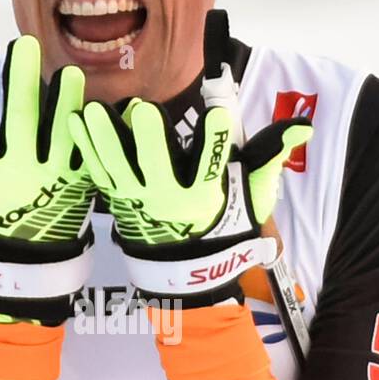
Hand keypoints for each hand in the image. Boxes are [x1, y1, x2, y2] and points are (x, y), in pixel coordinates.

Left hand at [68, 96, 311, 306]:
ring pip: (119, 168)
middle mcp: (170, 200)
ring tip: (93, 110)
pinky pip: (99, 173)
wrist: (186, 269)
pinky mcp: (119, 200)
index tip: (219, 116)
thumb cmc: (223, 223)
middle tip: (145, 111)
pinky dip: (86, 149)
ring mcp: (140, 201)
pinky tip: (76, 122)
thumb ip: (270, 157)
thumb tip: (302, 128)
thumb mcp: (252, 195)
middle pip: (158, 169)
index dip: (217, 143)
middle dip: (151, 142)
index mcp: (206, 196)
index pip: (214, 168)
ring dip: (105, 139)